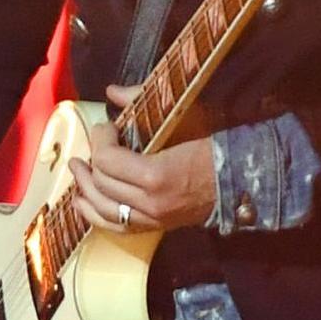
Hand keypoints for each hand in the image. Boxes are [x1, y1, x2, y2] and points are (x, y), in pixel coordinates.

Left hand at [67, 83, 216, 234]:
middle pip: (102, 183)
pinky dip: (96, 215)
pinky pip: (117, 227)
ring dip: (84, 189)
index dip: (100, 139)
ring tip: (76, 171)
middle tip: (91, 145)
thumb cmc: (215, 142)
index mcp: (156, 176)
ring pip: (103, 210)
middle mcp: (151, 203)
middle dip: (91, 161)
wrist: (244, 176)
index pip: (107, 160)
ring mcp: (153, 219)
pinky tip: (83, 203)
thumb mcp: (184, 115)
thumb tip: (112, 92)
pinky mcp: (156, 227)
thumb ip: (143, 100)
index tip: (107, 126)